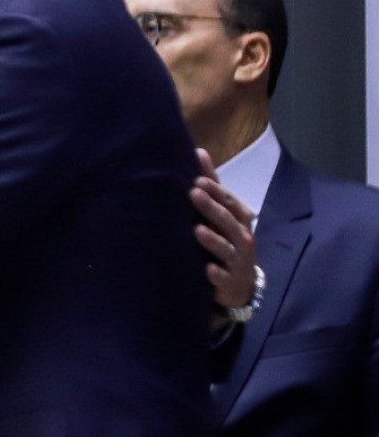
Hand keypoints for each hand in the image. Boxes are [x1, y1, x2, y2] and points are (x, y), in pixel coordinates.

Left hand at [192, 148, 255, 310]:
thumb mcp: (221, 214)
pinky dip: (216, 274)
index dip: (216, 192)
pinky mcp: (230, 281)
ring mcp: (237, 260)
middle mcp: (242, 238)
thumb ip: (211, 186)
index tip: (197, 180)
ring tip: (197, 230)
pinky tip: (206, 269)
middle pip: (228, 221)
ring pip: (226, 248)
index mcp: (240, 220)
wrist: (239, 284)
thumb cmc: (226, 240)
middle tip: (193, 193)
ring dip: (213, 239)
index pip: (229, 202)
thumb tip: (198, 152)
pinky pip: (223, 277)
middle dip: (212, 208)